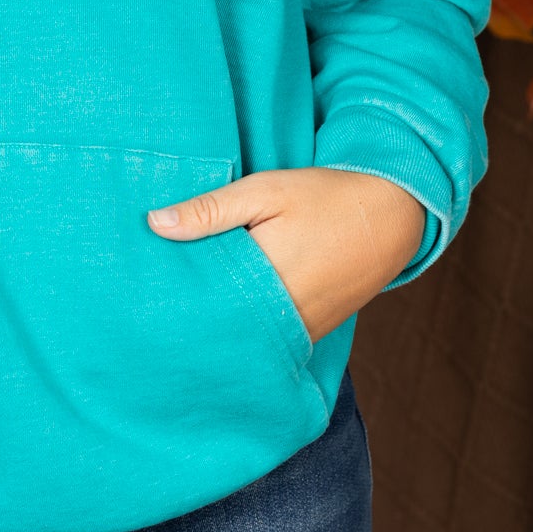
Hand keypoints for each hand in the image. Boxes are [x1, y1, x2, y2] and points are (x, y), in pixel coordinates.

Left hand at [147, 168, 425, 343]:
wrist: (391, 215)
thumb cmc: (325, 197)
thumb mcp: (265, 190)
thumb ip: (211, 209)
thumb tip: (154, 223)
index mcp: (267, 279)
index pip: (205, 301)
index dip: (172, 299)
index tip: (141, 296)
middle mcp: (285, 316)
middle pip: (222, 328)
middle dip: (190, 319)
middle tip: (148, 312)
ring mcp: (301, 330)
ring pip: (246, 339)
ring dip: (219, 326)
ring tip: (179, 316)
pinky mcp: (313, 333)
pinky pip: (271, 341)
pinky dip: (248, 330)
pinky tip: (225, 317)